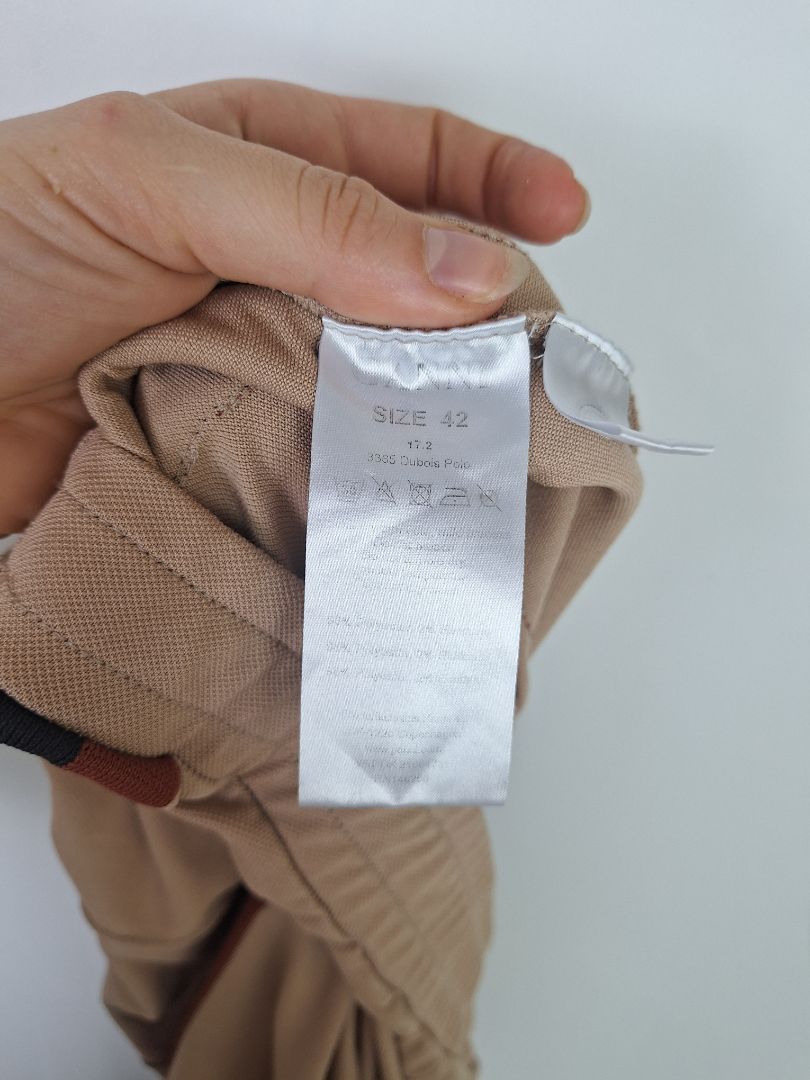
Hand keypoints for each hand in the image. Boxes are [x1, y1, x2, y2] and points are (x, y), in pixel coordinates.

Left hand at [0, 78, 589, 534]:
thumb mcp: (150, 177)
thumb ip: (313, 214)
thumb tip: (468, 271)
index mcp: (267, 172)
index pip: (413, 161)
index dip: (498, 182)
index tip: (565, 219)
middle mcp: (277, 274)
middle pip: (419, 291)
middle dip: (489, 323)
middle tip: (543, 366)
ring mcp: (262, 370)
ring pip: (384, 390)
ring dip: (435, 419)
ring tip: (493, 448)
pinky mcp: (238, 458)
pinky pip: (328, 469)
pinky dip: (370, 486)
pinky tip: (403, 502)